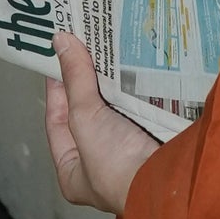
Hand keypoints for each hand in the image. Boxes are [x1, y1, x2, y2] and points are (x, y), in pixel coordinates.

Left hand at [45, 32, 156, 215]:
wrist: (163, 177)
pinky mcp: (152, 137)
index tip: (60, 56)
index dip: (56, 87)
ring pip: (115, 108)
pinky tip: (137, 66)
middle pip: (87, 113)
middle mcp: (98, 164)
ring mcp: (126, 152)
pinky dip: (137, 88)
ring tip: (111, 49)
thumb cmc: (115, 162)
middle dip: (88, 81)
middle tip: (87, 46)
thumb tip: (60, 41)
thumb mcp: (85, 119)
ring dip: (114, 82)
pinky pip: (139, 107)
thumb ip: (74, 81)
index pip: (56, 121)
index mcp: (72, 171)